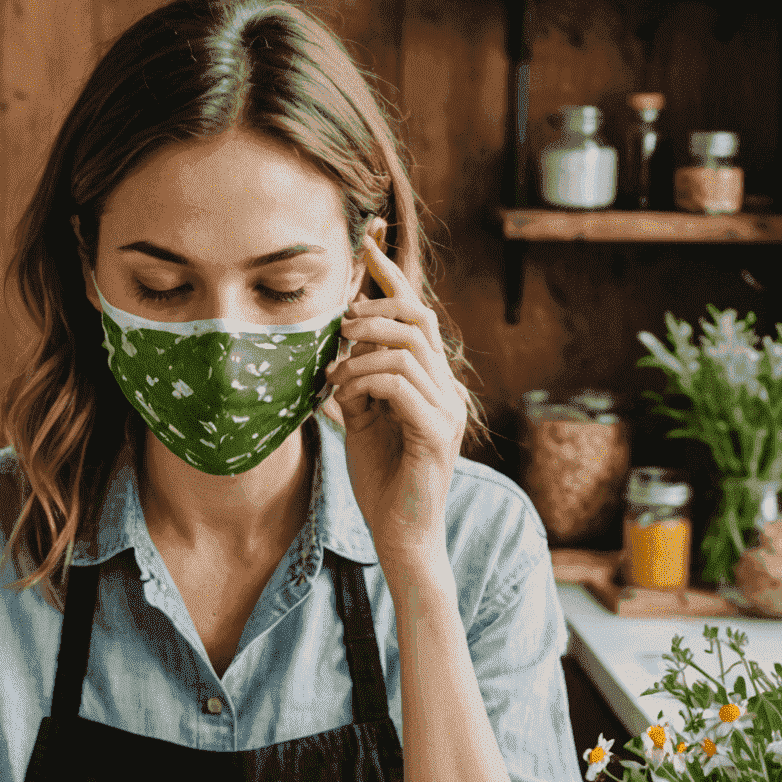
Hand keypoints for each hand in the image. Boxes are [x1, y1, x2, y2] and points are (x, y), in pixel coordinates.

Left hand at [325, 234, 468, 576]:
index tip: (366, 245)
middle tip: (340, 324)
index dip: (391, 278)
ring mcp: (447, 410)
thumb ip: (356, 385)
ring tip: (334, 375)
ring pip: (406, 349)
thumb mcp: (361, 422)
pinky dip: (365, 380)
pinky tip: (343, 395)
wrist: (401, 536)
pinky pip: (399, 384)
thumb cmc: (381, 482)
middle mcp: (447, 390)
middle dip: (374, 309)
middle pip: (419, 320)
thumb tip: (337, 352)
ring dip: (361, 352)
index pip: (417, 316)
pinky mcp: (436, 433)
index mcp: (432, 383)